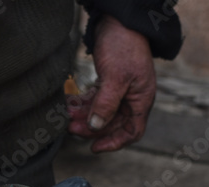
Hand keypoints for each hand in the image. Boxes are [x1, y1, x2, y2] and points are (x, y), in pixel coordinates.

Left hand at [68, 15, 156, 151]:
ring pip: (102, 112)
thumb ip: (106, 104)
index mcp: (141, 99)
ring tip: (67, 116)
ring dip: (85, 116)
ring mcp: (121, 89)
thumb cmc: (123, 45)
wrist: (119, 18)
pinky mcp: (109, 81)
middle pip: (113, 123)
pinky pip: (96, 99)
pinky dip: (84, 103)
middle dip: (92, 128)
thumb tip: (96, 127)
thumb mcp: (115, 77)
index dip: (114, 142)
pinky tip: (70, 104)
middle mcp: (132, 97)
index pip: (132, 131)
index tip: (94, 147)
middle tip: (71, 127)